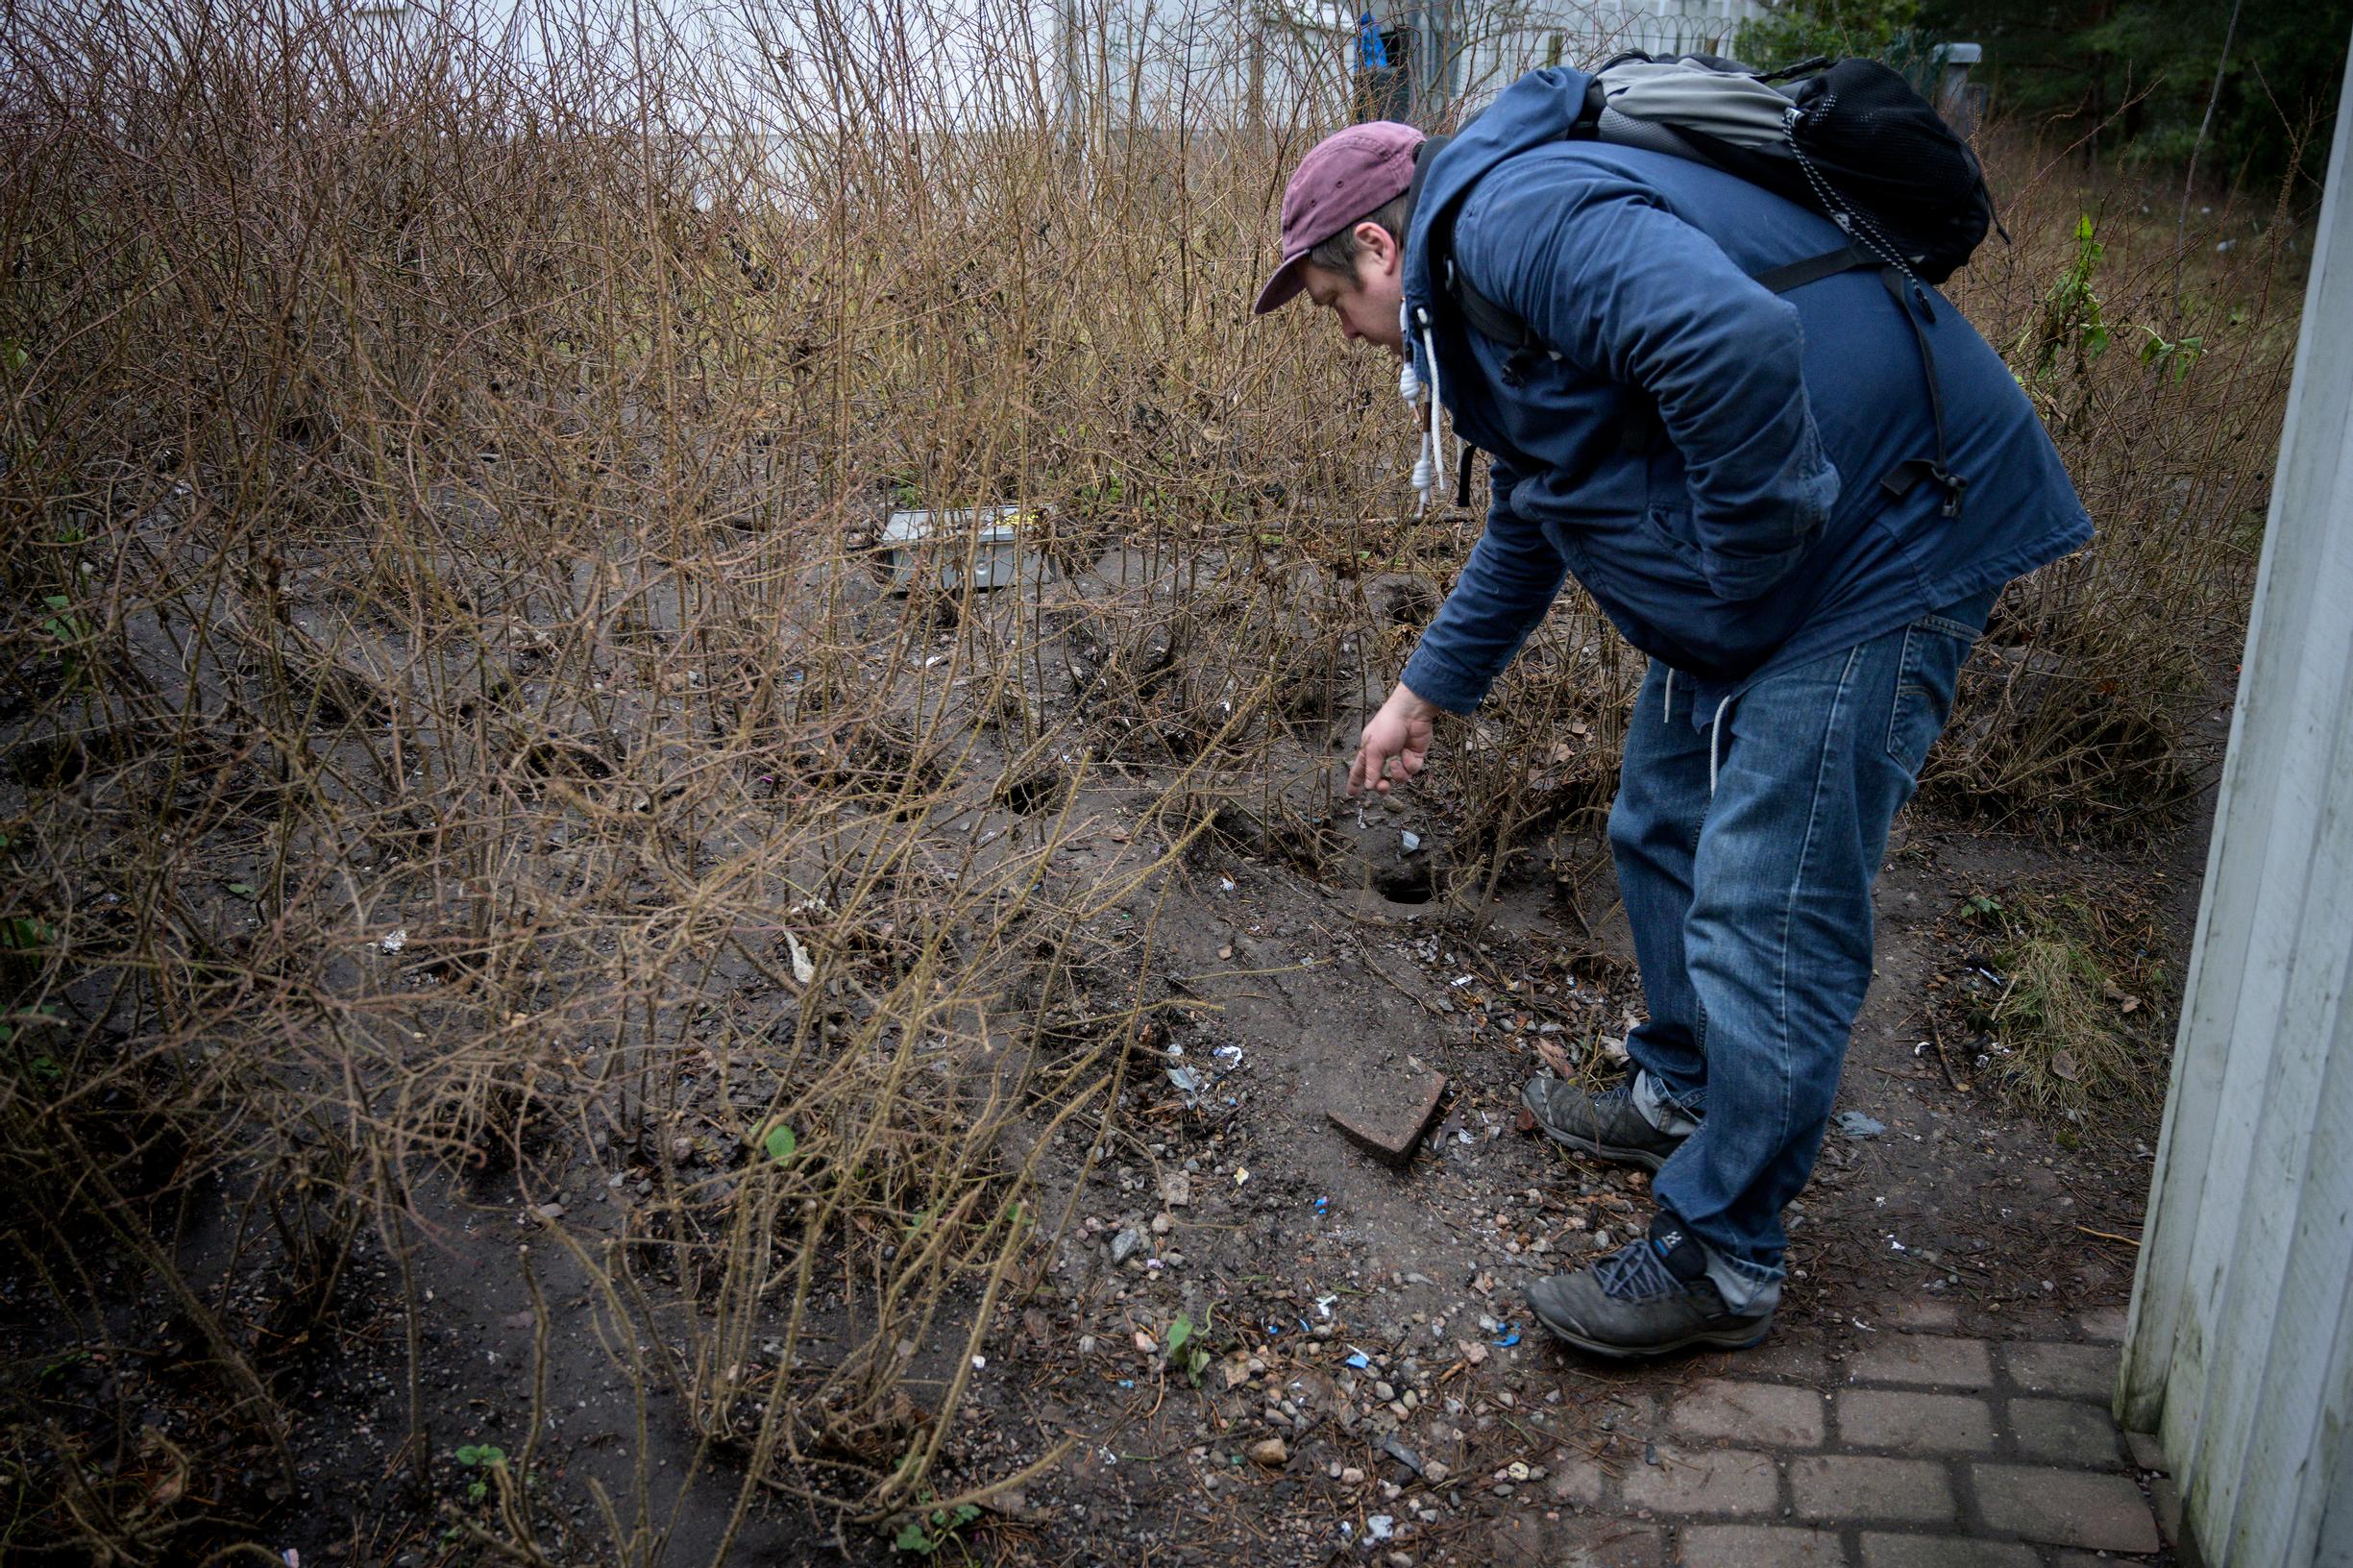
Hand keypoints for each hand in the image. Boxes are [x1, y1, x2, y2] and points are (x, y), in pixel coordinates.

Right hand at [1348, 682, 1440, 797]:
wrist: (1411, 714)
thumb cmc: (1387, 726)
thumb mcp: (1374, 749)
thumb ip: (1371, 770)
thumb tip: (1368, 786)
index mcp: (1369, 753)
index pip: (1359, 771)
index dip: (1355, 783)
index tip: (1352, 794)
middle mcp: (1383, 757)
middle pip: (1380, 781)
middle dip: (1382, 786)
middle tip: (1383, 786)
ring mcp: (1399, 758)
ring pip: (1398, 779)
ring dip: (1398, 773)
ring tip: (1397, 761)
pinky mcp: (1414, 757)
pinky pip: (1412, 771)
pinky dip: (1410, 764)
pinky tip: (1408, 753)